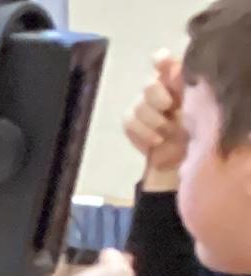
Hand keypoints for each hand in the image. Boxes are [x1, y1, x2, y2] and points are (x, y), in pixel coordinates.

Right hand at [130, 52, 187, 187]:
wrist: (181, 159)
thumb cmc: (198, 129)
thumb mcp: (200, 107)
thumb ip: (189, 87)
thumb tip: (178, 72)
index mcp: (178, 78)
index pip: (163, 61)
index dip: (160, 61)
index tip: (161, 63)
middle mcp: (159, 87)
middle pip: (149, 85)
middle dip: (157, 98)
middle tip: (169, 108)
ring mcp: (143, 104)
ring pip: (139, 105)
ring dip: (154, 121)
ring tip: (167, 133)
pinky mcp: (131, 121)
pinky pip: (130, 122)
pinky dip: (143, 133)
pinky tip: (156, 141)